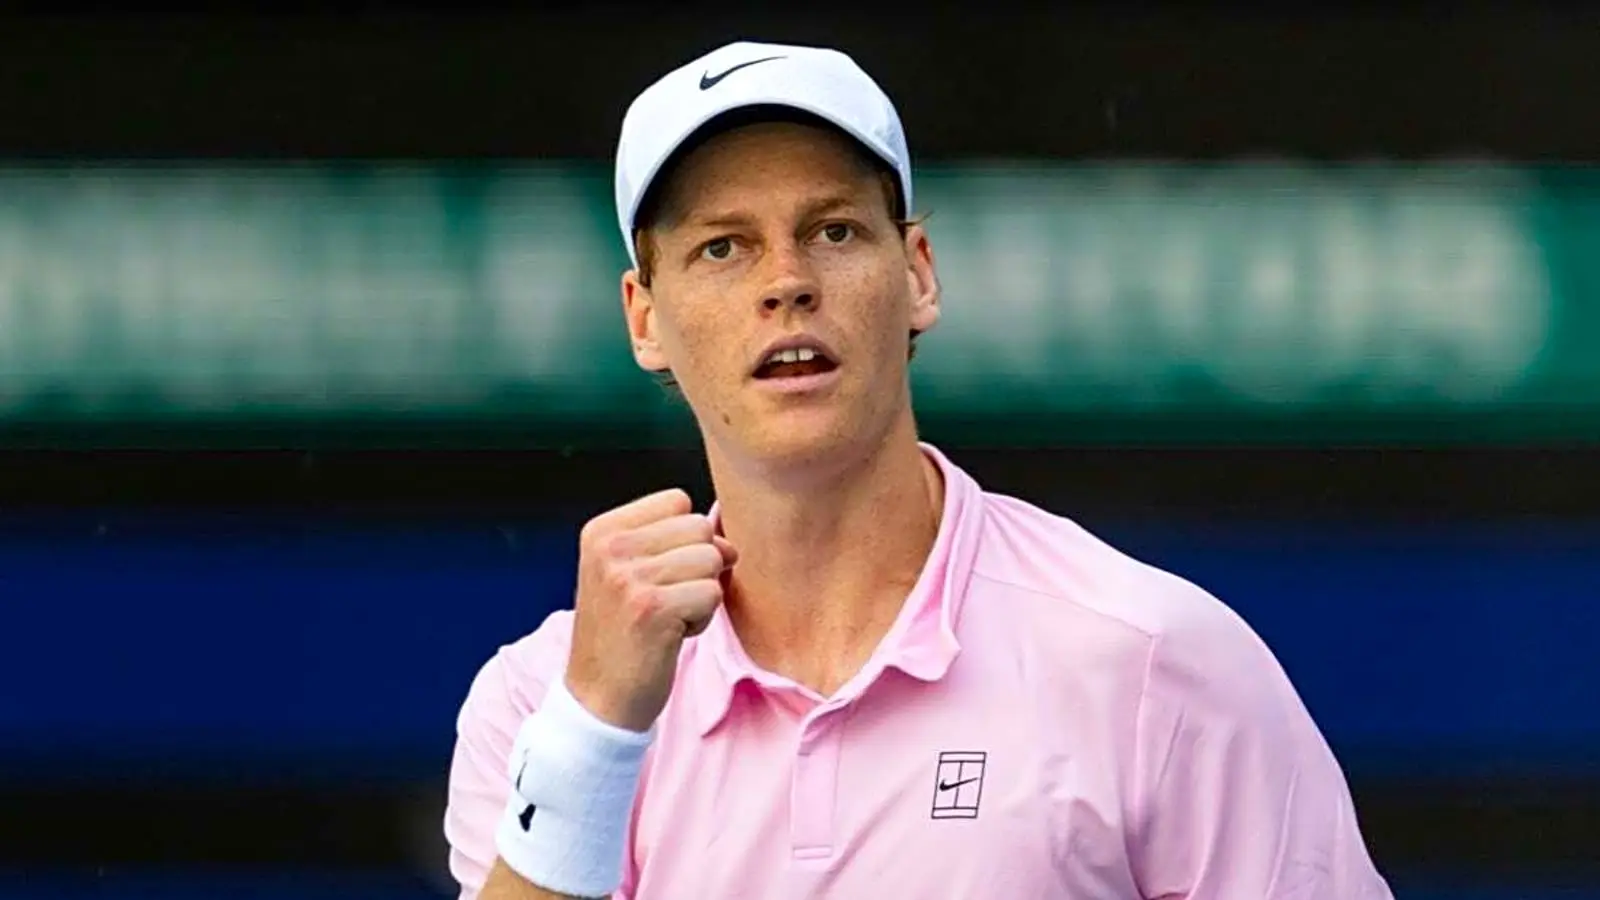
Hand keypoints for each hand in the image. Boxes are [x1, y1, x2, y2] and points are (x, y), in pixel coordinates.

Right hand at [563, 488, 737, 732]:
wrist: (598, 700)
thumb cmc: (623, 635)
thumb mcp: (627, 573)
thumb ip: (670, 542)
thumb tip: (729, 539)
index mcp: (602, 530)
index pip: (678, 500)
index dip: (683, 539)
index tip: (656, 576)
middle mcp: (610, 548)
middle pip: (700, 527)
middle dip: (697, 567)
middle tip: (663, 602)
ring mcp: (629, 577)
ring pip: (712, 559)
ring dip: (701, 595)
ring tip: (666, 618)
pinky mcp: (653, 608)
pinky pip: (713, 594)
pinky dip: (701, 620)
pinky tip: (670, 636)